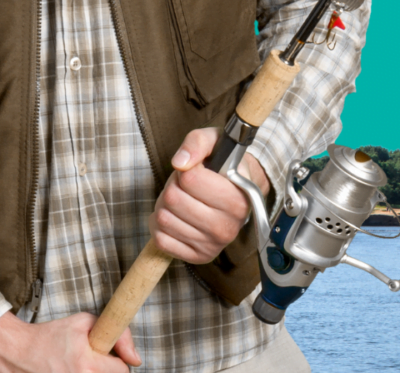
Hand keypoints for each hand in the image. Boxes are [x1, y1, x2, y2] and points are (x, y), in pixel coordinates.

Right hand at [0, 311, 139, 371]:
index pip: (122, 370)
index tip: (105, 354)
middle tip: (91, 361)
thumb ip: (119, 333)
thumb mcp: (85, 322)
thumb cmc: (50, 335)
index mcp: (85, 365)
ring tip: (79, 367)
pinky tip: (69, 370)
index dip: (117, 360)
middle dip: (107, 370)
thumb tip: (136, 359)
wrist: (14, 352)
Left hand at [149, 127, 269, 264]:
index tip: (196, 170)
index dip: (186, 169)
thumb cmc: (224, 166)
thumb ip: (198, 143)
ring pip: (163, 218)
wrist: (240, 194)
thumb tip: (180, 163)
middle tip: (186, 186)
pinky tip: (176, 217)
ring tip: (182, 200)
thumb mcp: (215, 142)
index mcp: (238, 199)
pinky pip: (161, 239)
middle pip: (173, 199)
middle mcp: (228, 226)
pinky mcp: (199, 257)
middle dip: (173, 186)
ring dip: (165, 205)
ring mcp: (213, 244)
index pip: (190, 179)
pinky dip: (160, 226)